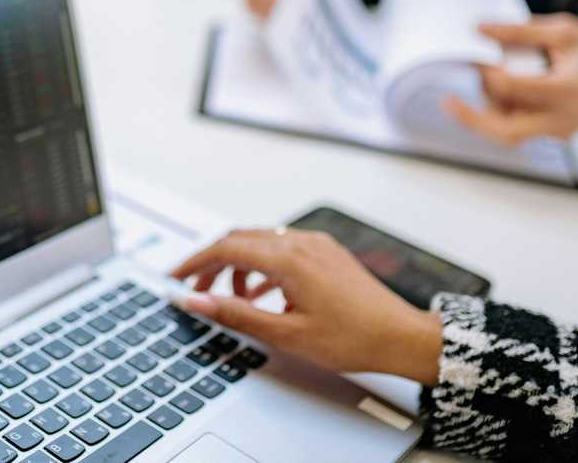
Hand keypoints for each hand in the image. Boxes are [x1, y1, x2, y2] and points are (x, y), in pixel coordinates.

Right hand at [171, 229, 441, 385]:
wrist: (401, 337)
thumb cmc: (353, 338)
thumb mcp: (286, 334)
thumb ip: (235, 314)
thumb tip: (196, 301)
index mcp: (289, 259)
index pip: (226, 248)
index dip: (195, 262)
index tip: (176, 277)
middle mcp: (301, 243)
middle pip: (240, 239)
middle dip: (212, 262)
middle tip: (195, 288)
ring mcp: (316, 244)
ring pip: (261, 242)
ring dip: (238, 264)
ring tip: (230, 296)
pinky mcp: (326, 252)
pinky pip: (282, 248)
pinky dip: (262, 265)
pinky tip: (262, 293)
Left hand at [445, 13, 577, 144]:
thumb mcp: (565, 31)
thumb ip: (519, 32)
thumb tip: (479, 29)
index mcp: (565, 90)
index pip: (510, 89)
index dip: (487, 72)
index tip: (479, 56)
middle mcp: (561, 118)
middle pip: (503, 131)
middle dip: (471, 118)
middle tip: (446, 102)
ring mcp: (558, 131)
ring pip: (508, 131)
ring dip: (489, 108)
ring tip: (492, 76)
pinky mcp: (556, 135)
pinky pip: (521, 128)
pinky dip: (505, 111)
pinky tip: (505, 87)